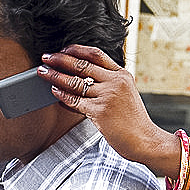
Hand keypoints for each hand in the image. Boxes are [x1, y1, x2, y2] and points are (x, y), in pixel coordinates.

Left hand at [39, 45, 180, 178]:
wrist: (145, 140)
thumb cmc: (133, 122)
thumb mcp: (126, 95)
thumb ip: (108, 84)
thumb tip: (81, 80)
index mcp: (122, 75)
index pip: (96, 54)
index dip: (77, 49)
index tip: (63, 49)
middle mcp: (115, 82)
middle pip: (82, 65)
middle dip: (60, 59)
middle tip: (46, 57)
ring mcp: (108, 96)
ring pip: (75, 82)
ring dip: (56, 76)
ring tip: (43, 73)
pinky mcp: (100, 111)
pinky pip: (75, 100)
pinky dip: (62, 95)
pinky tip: (54, 91)